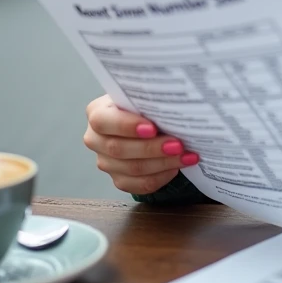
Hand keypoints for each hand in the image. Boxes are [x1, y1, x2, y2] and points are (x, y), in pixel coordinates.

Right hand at [83, 95, 198, 195]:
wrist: (144, 121)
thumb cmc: (144, 106)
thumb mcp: (142, 98)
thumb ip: (148, 101)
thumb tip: (171, 107)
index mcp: (97, 113)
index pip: (103, 121)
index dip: (127, 126)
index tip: (153, 128)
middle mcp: (95, 139)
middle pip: (119, 149)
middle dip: (152, 148)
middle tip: (178, 145)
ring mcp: (106, 162)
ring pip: (132, 169)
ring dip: (163, 163)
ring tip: (185, 156)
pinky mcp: (119, 179)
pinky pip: (140, 184)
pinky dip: (161, 177)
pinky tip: (176, 168)